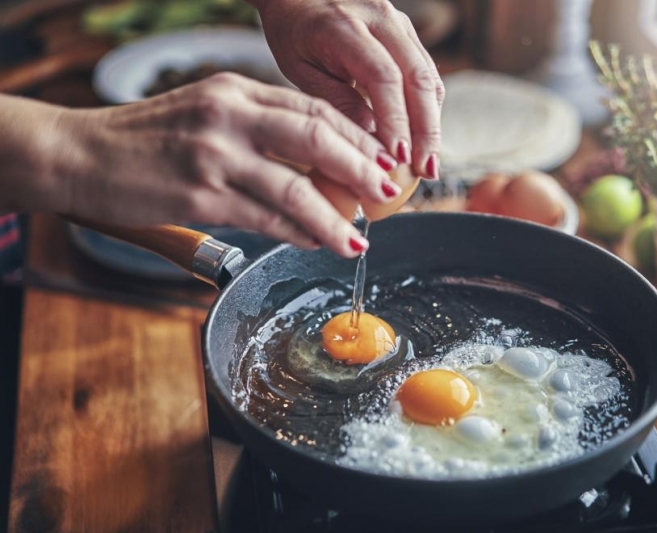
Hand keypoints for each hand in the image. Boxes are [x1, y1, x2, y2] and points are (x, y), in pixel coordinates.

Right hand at [13, 74, 402, 256]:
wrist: (79, 154)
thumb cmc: (145, 139)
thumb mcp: (205, 113)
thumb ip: (255, 128)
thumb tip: (312, 164)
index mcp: (234, 90)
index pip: (312, 108)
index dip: (355, 136)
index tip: (379, 159)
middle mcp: (229, 115)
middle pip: (316, 137)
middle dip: (361, 168)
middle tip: (387, 192)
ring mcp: (214, 155)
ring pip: (296, 186)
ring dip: (335, 218)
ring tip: (358, 238)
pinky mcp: (200, 196)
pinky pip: (265, 218)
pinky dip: (297, 232)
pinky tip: (316, 242)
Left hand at [254, 0, 444, 178]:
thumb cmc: (293, 32)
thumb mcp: (301, 69)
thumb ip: (336, 101)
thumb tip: (372, 143)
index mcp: (344, 26)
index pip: (383, 77)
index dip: (396, 120)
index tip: (399, 158)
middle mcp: (380, 18)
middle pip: (418, 78)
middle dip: (426, 130)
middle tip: (426, 170)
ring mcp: (399, 23)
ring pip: (429, 77)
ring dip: (432, 124)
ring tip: (428, 163)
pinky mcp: (407, 33)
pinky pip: (426, 74)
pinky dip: (427, 110)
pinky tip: (422, 140)